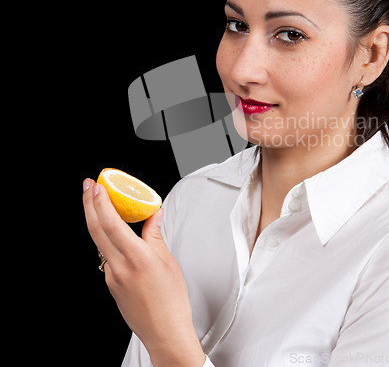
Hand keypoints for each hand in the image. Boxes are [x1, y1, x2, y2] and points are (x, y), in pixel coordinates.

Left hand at [83, 178, 205, 366]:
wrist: (164, 333)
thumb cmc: (171, 301)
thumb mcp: (168, 262)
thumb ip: (156, 235)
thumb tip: (153, 214)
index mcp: (137, 259)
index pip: (112, 224)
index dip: (102, 203)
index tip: (97, 186)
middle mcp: (119, 268)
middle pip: (96, 230)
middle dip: (88, 204)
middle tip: (87, 185)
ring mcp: (111, 277)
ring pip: (98, 242)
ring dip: (95, 219)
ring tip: (98, 202)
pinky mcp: (111, 283)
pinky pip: (105, 254)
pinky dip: (105, 237)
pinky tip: (112, 231)